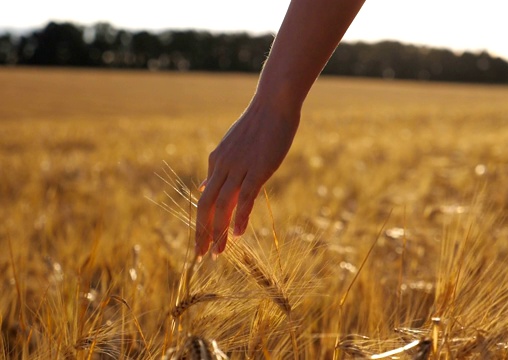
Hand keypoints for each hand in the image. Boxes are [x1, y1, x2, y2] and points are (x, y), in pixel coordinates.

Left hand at [196, 99, 299, 256]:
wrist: (274, 103)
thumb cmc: (258, 126)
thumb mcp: (231, 148)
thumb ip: (217, 170)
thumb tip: (203, 187)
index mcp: (216, 163)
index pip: (204, 200)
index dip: (201, 224)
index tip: (202, 244)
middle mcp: (222, 167)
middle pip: (206, 206)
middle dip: (203, 233)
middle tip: (202, 257)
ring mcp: (240, 168)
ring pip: (223, 205)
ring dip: (219, 232)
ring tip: (218, 253)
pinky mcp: (258, 169)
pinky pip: (246, 197)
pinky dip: (241, 217)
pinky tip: (239, 234)